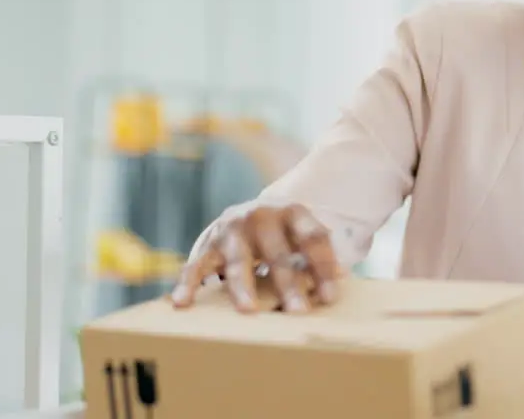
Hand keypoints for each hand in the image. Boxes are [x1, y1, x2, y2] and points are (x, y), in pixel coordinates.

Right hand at [172, 204, 339, 312]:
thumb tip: (341, 277)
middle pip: (277, 252)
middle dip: (288, 283)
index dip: (323, 266)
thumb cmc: (286, 235)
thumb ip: (319, 256)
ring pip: (239, 260)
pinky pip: (195, 265)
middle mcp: (261, 215)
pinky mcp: (207, 243)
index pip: (312, 238)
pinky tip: (182, 301)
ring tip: (249, 310)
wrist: (254, 214)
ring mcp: (232, 228)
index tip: (330, 297)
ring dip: (244, 287)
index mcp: (293, 212)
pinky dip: (187, 283)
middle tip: (298, 311)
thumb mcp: (304, 236)